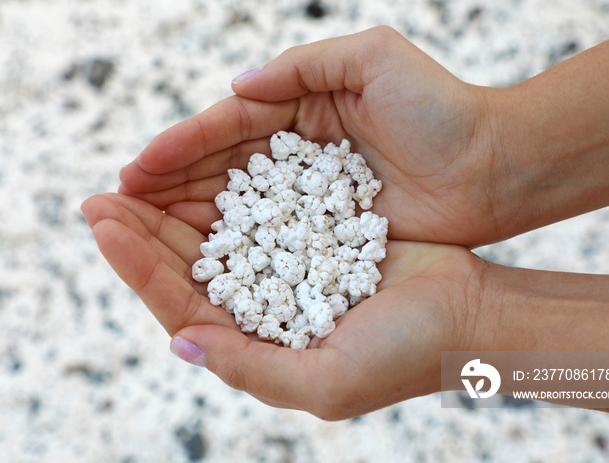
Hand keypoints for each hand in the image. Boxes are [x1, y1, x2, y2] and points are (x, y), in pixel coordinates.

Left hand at [81, 193, 486, 419]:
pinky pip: (254, 213)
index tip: (104, 227)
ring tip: (135, 178)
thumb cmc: (403, 354)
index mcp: (256, 348)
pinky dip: (223, 193)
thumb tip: (180, 344)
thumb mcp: (324, 381)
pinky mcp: (307, 239)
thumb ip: (250, 368)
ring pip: (212, 238)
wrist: (465, 313)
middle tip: (99, 198)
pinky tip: (200, 170)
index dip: (139, 270)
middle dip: (141, 235)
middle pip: (186, 270)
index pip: (182, 307)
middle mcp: (261, 312)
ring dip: (172, 210)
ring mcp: (282, 273)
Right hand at [119, 26, 500, 245]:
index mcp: (301, 108)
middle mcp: (297, 153)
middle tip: (115, 205)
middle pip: (219, 169)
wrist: (493, 166)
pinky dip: (233, 246)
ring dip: (186, 218)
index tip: (134, 169)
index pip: (227, 127)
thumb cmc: (439, 107)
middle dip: (168, 187)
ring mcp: (310, 196)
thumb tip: (234, 86)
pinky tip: (194, 257)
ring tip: (137, 231)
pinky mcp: (328, 232)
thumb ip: (301, 67)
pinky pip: (270, 239)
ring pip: (236, 207)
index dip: (179, 148)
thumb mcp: (372, 58)